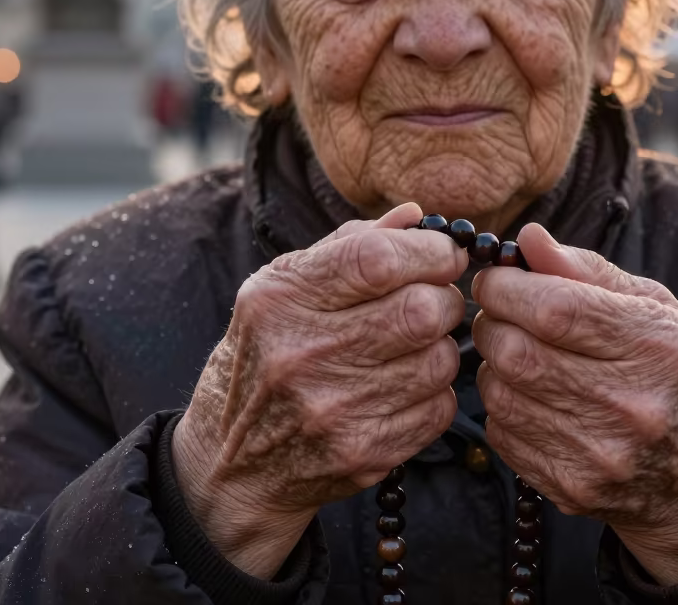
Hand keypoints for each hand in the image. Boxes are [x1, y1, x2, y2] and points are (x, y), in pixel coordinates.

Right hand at [172, 203, 466, 578]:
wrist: (233, 460)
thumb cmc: (269, 352)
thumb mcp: (285, 287)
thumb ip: (352, 244)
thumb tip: (419, 217)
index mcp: (280, 299)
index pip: (377, 258)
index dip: (428, 250)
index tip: (444, 253)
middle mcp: (301, 353)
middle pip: (421, 310)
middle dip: (444, 296)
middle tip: (435, 298)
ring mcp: (332, 410)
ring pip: (440, 360)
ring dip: (440, 346)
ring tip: (415, 346)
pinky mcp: (361, 454)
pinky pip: (439, 408)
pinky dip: (435, 393)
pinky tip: (404, 387)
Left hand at [471, 224, 677, 585]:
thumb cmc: (675, 374)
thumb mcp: (653, 307)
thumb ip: (586, 268)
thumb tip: (528, 238)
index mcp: (657, 347)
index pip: (555, 309)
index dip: (507, 286)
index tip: (496, 278)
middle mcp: (632, 406)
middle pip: (518, 352)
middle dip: (492, 321)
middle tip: (501, 313)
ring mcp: (601, 454)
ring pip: (501, 392)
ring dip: (494, 364)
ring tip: (519, 353)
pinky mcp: (572, 488)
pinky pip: (502, 432)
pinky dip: (502, 405)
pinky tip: (530, 396)